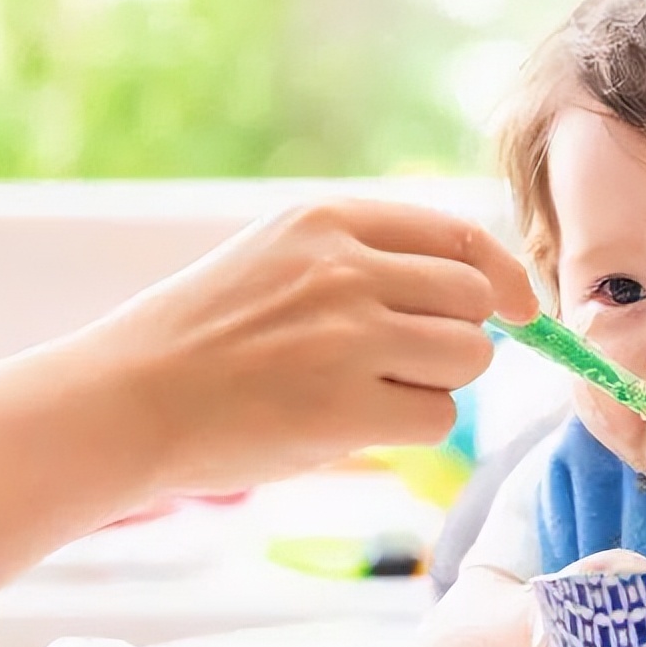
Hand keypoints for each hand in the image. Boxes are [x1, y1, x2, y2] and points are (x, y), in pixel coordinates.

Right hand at [83, 199, 538, 493]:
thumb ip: (367, 256)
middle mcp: (345, 268)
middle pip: (475, 299)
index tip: (518, 307)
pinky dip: (414, 426)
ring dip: (438, 383)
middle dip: (461, 336)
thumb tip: (477, 285)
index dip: (503, 274)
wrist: (126, 399)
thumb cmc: (203, 334)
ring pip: (468, 358)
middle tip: (410, 362)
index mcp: (327, 220)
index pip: (459, 235)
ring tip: (373, 392)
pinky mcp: (346, 409)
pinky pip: (439, 417)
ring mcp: (348, 338)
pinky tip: (358, 423)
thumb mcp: (276, 255)